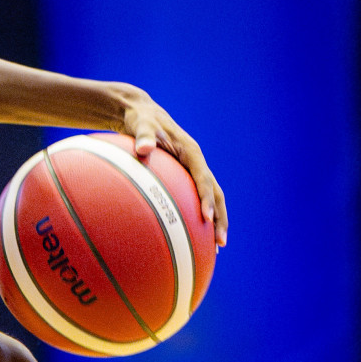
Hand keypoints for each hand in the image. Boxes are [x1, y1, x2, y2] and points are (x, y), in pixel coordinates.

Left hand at [111, 83, 228, 246]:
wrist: (141, 113)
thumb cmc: (140, 119)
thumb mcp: (141, 124)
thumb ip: (143, 136)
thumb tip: (143, 148)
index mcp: (191, 151)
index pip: (203, 177)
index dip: (206, 197)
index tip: (206, 218)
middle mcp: (196, 162)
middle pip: (215, 193)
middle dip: (220, 218)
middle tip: (220, 242)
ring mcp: (192, 170)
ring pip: (211, 198)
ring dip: (215, 221)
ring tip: (216, 247)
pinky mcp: (185, 176)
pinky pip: (196, 198)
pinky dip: (198, 215)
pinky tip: (193, 236)